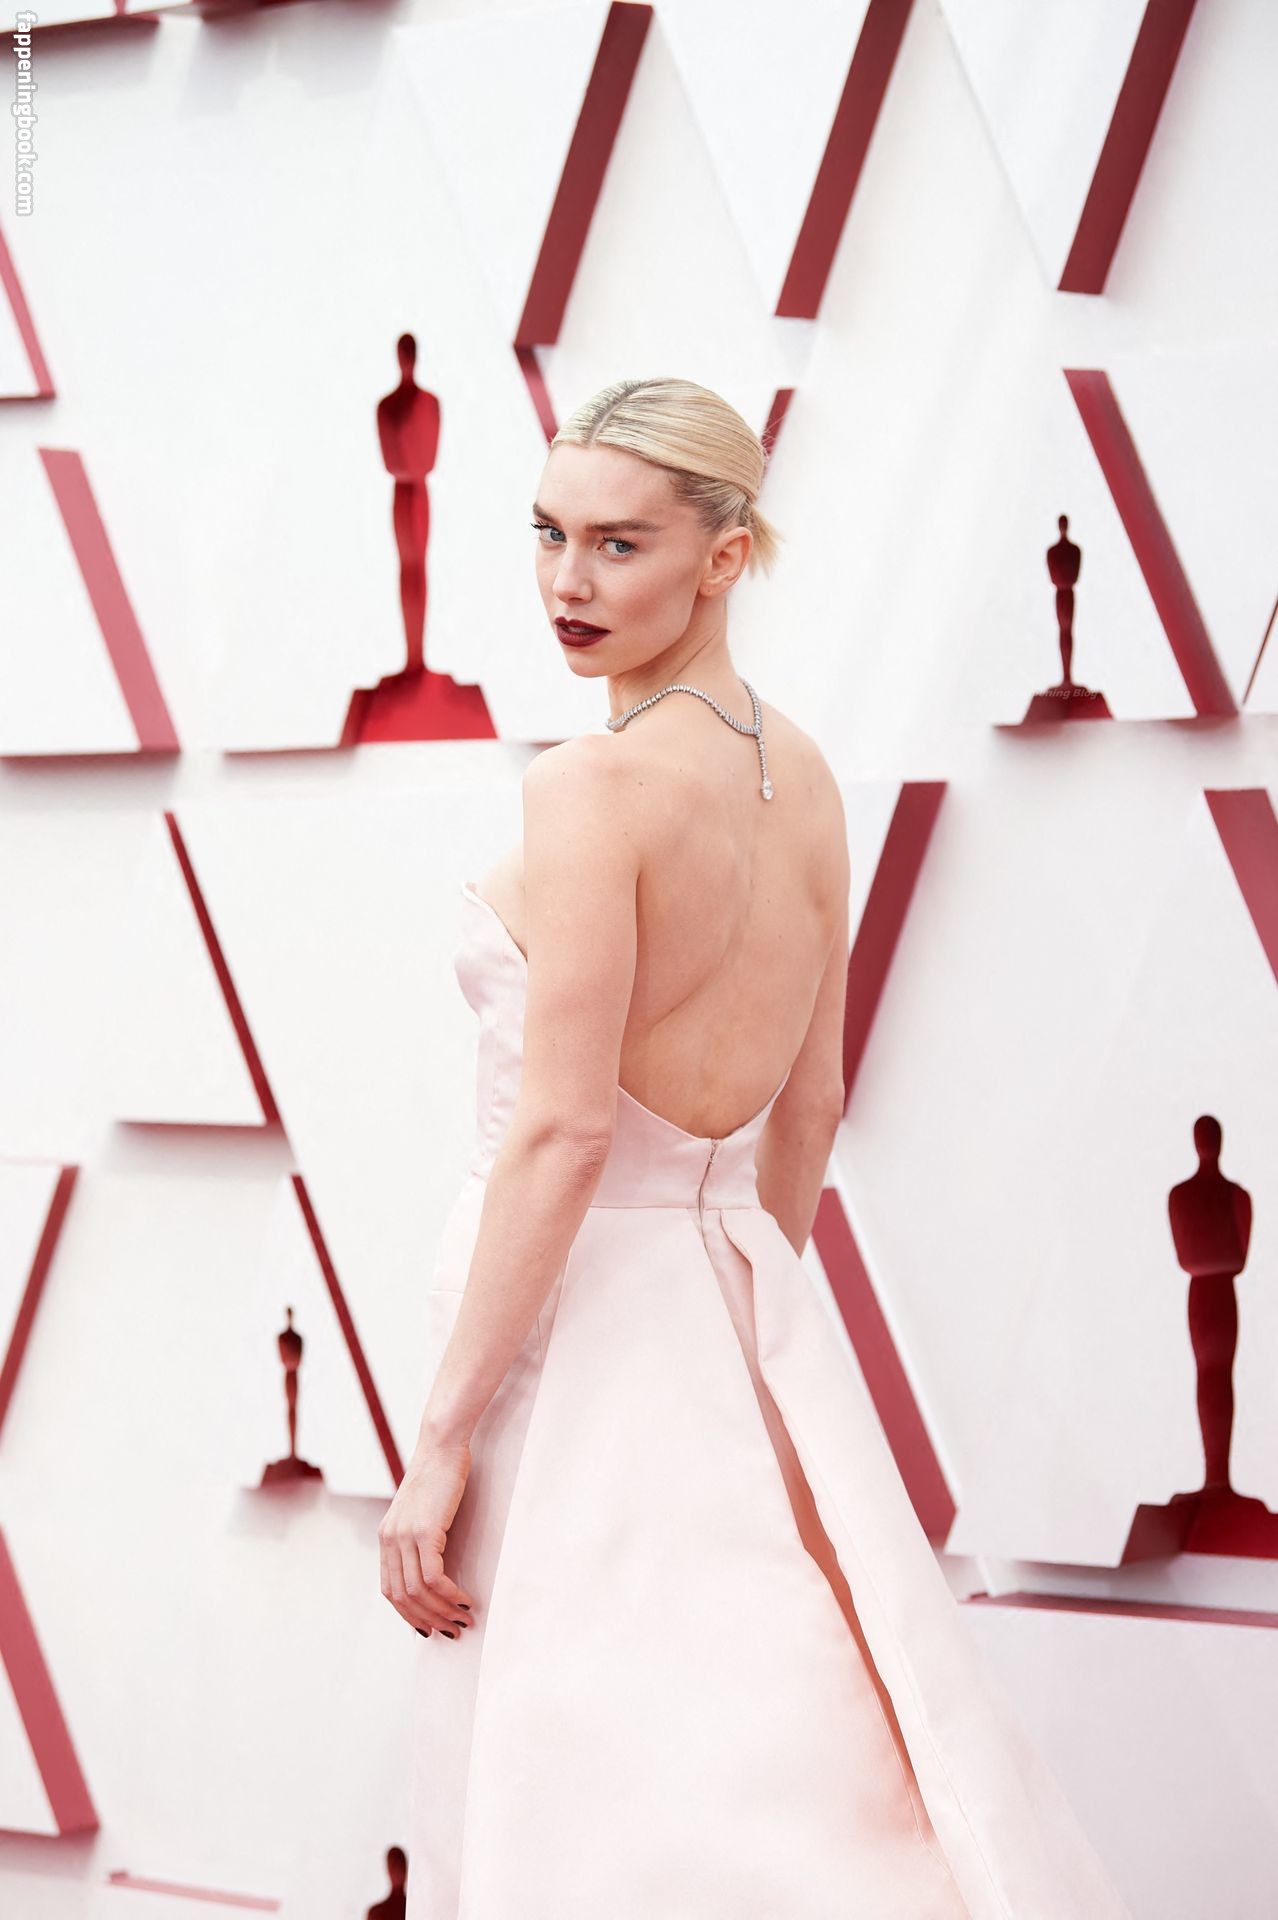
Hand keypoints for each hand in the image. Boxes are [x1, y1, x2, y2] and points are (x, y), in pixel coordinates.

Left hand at [379, 1438, 477, 1638]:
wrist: (442, 1446)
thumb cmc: (438, 1477)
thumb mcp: (420, 1512)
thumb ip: (417, 1539)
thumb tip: (431, 1572)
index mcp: (386, 1538)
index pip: (390, 1591)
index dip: (410, 1616)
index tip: (431, 1628)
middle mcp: (390, 1540)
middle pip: (403, 1598)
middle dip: (428, 1620)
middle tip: (453, 1630)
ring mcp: (405, 1536)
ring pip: (419, 1591)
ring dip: (443, 1611)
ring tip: (464, 1618)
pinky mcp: (425, 1531)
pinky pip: (434, 1577)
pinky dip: (450, 1594)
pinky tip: (466, 1599)